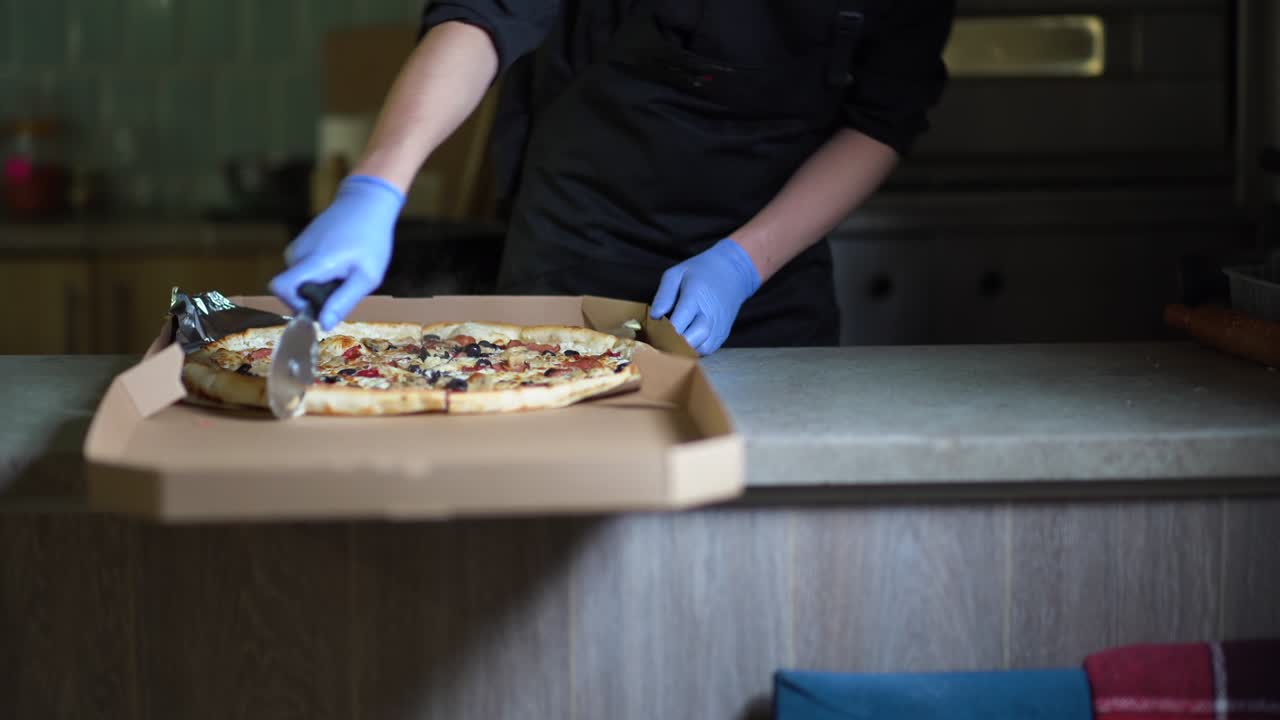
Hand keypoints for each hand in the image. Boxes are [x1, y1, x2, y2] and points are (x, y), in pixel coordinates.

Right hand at [269, 175, 403, 329]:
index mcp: (313, 261)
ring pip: (301, 282)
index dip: (295, 305)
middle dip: (316, 298)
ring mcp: (297, 248)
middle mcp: (297, 254)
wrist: (366, 202)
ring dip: (321, 286)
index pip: (280, 288)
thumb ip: (343, 301)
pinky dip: (321, 275)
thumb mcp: (366, 276)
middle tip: (344, 286)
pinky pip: (305, 272)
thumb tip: (323, 325)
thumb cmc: (371, 239)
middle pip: (295, 292)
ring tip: (345, 272)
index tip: (320, 307)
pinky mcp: (301, 246)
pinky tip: (340, 264)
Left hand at [649, 238, 760, 354]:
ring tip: (674, 341)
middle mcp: (709, 315)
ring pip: (699, 350)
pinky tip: (687, 340)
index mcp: (695, 297)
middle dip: (672, 344)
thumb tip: (655, 317)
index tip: (652, 333)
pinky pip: (707, 349)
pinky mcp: (723, 333)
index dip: (662, 333)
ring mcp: (718, 326)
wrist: (733, 272)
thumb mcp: (676, 274)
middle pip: (690, 341)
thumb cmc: (702, 271)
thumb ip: (663, 295)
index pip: (677, 324)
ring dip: (684, 349)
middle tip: (660, 341)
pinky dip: (695, 349)